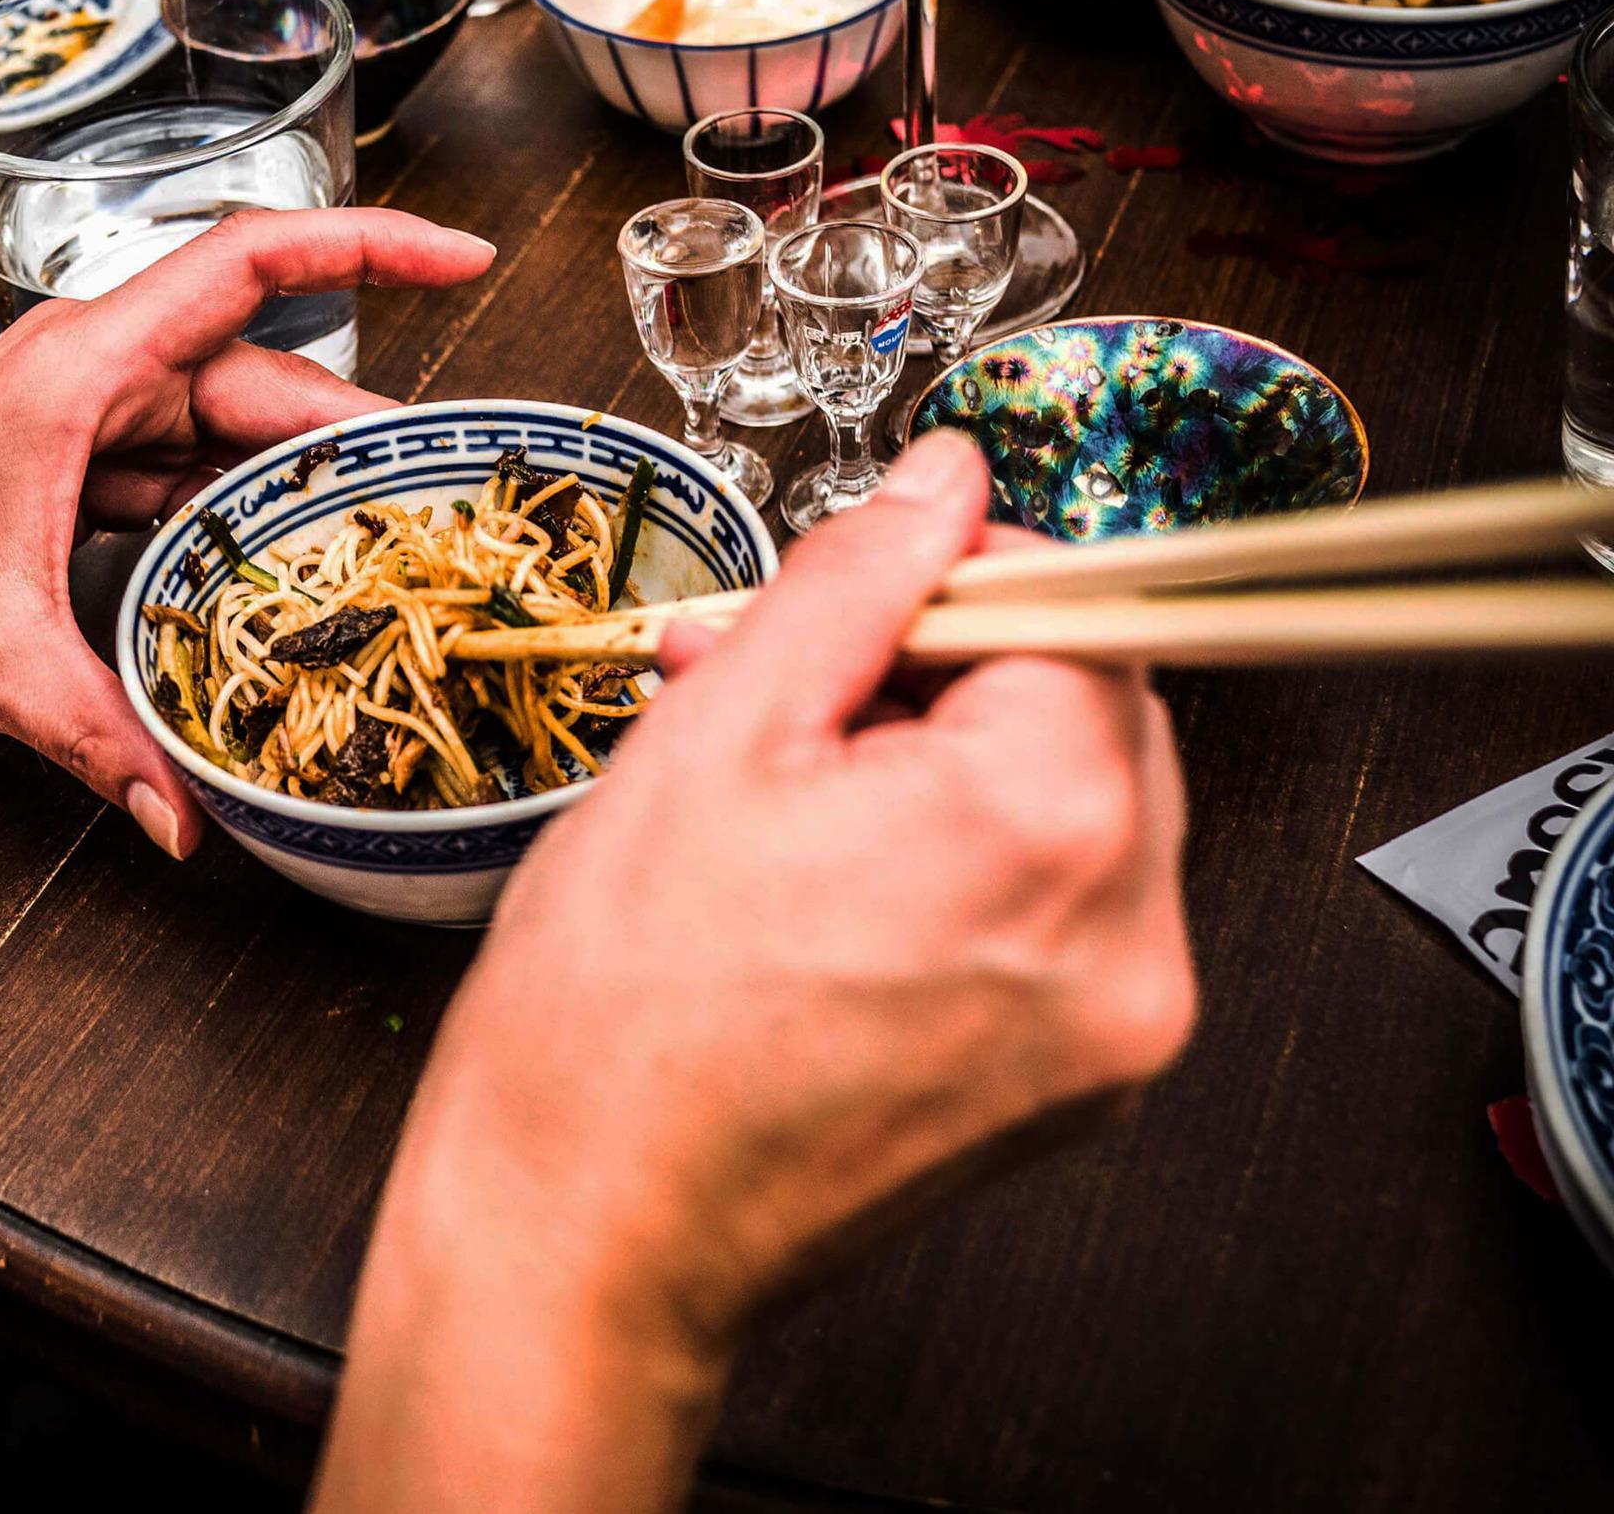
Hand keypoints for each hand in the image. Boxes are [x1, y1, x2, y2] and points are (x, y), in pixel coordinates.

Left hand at [0, 209, 495, 857]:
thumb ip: (103, 738)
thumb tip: (188, 819)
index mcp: (76, 368)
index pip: (247, 263)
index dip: (368, 246)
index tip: (461, 256)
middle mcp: (94, 369)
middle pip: (265, 372)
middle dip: (352, 432)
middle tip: (437, 498)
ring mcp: (94, 411)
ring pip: (237, 422)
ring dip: (302, 476)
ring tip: (382, 533)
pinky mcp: (90, 458)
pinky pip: (198, 463)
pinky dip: (248, 505)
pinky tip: (292, 555)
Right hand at [316, 431, 1191, 1511]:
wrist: (587, 1238)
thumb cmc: (617, 1009)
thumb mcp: (718, 733)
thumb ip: (857, 578)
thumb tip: (946, 479)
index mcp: (1046, 823)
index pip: (1080, 611)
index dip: (954, 583)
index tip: (851, 606)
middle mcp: (1129, 938)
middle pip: (1094, 711)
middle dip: (949, 679)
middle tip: (795, 704)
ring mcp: (1117, 1034)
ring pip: (1076, 811)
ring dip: (952, 774)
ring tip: (793, 809)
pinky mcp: (1083, 1090)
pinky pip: (1061, 917)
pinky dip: (969, 874)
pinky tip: (835, 894)